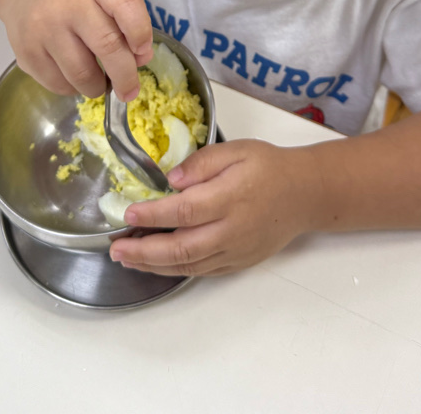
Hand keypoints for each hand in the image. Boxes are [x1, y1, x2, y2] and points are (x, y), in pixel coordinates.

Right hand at [0, 0, 152, 99]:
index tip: (143, 50)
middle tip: (130, 91)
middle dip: (125, 76)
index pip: (124, 0)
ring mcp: (44, 29)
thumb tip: (141, 60)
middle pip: (107, 45)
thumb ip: (126, 23)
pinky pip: (60, 85)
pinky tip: (74, 77)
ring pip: (83, 75)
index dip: (140, 28)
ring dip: (98, 87)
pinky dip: (74, 88)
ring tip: (99, 82)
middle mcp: (68, 5)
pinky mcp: (26, 54)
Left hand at [109, 139, 312, 275]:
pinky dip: (175, 270)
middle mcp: (232, 230)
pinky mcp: (238, 263)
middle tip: (116, 248)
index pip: (184, 210)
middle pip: (182, 248)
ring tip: (127, 258)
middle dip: (144, 250)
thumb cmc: (269, 167)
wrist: (304, 194)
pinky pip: (202, 271)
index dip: (153, 215)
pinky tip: (156, 264)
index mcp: (230, 197)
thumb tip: (171, 178)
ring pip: (189, 265)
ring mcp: (235, 251)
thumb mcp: (237, 150)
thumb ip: (202, 162)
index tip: (128, 214)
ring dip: (153, 265)